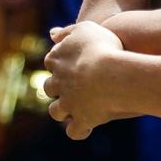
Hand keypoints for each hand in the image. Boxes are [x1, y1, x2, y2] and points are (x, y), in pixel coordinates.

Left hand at [43, 21, 126, 139]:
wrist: (111, 74)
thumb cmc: (102, 47)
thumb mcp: (86, 29)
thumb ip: (68, 30)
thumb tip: (52, 34)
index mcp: (57, 60)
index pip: (51, 61)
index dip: (61, 63)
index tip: (73, 63)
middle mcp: (58, 83)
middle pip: (49, 87)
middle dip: (57, 88)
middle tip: (72, 87)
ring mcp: (68, 103)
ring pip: (56, 111)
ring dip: (63, 111)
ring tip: (76, 109)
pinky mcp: (81, 119)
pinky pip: (75, 131)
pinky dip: (79, 131)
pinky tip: (88, 127)